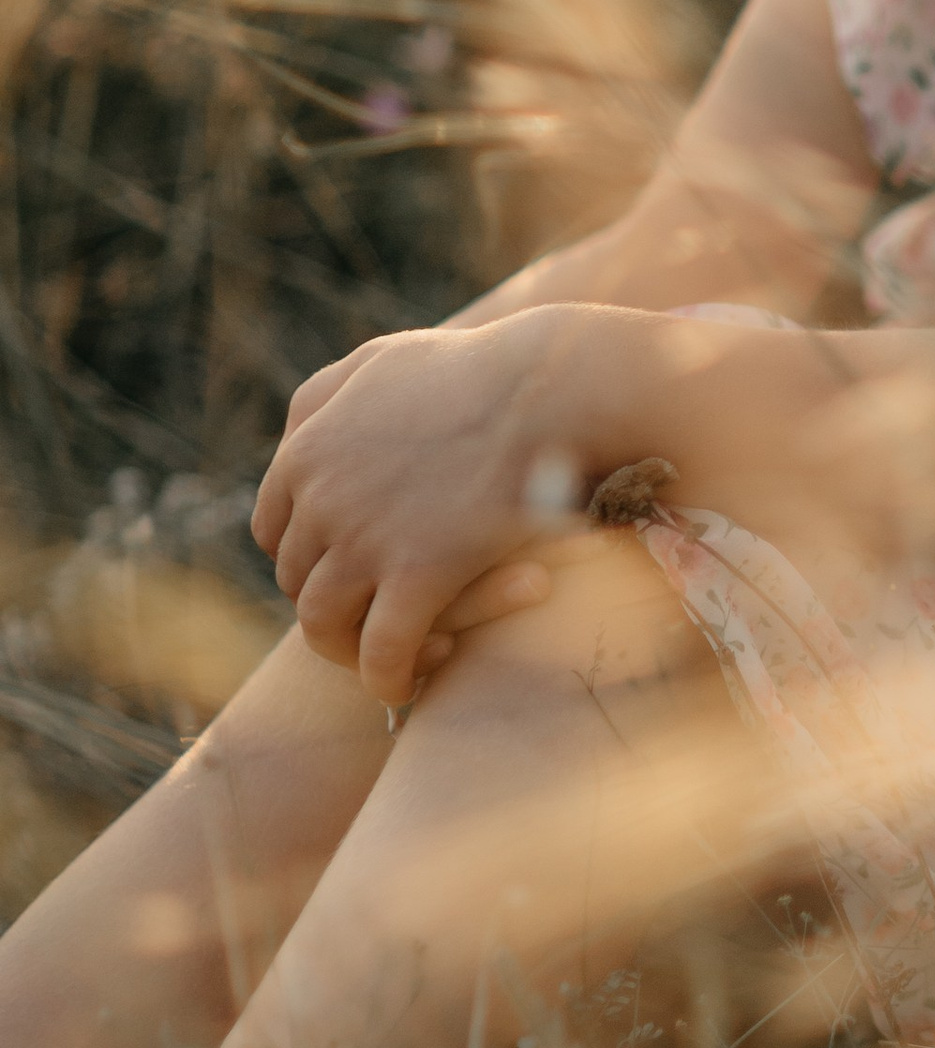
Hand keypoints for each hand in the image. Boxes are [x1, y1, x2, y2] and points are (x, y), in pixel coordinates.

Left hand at [250, 309, 657, 706]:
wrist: (548, 388)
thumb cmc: (477, 371)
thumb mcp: (377, 362)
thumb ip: (323, 399)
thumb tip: (295, 438)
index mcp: (306, 449)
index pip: (273, 534)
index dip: (306, 562)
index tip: (343, 577)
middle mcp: (321, 497)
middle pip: (296, 582)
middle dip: (333, 606)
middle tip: (377, 619)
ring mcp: (365, 539)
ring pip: (323, 625)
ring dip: (349, 652)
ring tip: (392, 660)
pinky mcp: (418, 574)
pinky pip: (383, 651)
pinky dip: (388, 678)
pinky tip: (410, 685)